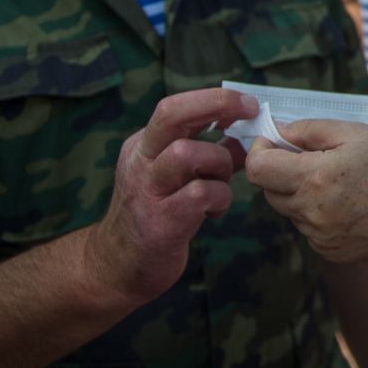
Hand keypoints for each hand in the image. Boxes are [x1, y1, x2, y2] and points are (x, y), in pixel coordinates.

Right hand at [81, 87, 253, 306]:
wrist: (117, 268)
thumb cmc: (156, 217)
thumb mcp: (176, 179)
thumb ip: (208, 157)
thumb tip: (248, 138)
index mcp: (143, 146)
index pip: (174, 107)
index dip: (215, 99)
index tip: (248, 104)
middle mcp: (140, 162)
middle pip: (171, 115)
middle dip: (217, 105)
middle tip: (250, 115)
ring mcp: (146, 191)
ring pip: (186, 153)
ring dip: (219, 165)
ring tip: (220, 185)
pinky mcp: (159, 223)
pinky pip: (200, 195)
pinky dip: (220, 198)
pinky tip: (214, 212)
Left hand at [247, 120, 367, 261]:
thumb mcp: (356, 133)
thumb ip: (310, 130)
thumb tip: (278, 131)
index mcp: (314, 178)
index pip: (258, 168)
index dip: (260, 150)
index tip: (276, 141)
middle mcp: (311, 213)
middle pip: (270, 191)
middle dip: (282, 171)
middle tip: (313, 157)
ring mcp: (320, 237)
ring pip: (290, 211)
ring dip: (301, 193)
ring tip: (338, 181)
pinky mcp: (331, 252)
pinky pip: (309, 229)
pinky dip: (318, 214)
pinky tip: (348, 203)